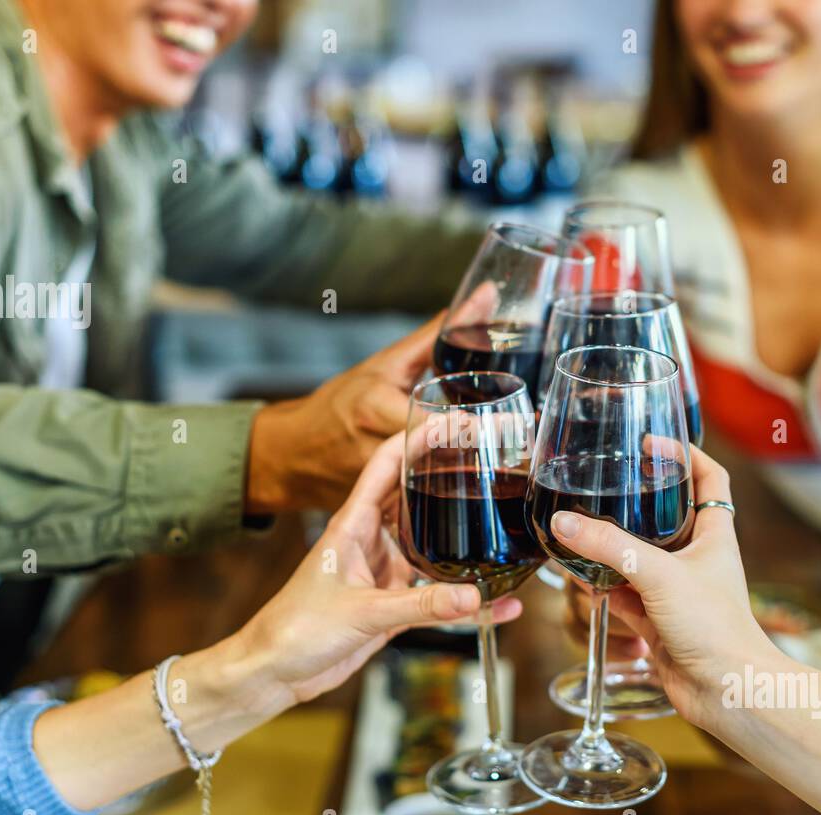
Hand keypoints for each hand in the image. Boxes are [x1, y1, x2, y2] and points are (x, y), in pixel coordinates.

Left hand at [226, 432, 521, 715]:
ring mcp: (382, 571)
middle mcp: (370, 540)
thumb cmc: (295, 630)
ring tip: (499, 518)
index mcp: (352, 525)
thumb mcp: (362, 612)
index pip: (387, 465)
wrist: (274, 672)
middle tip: (488, 461)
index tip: (454, 422)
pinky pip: (436, 595)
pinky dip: (465, 600)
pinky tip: (497, 606)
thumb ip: (420, 605)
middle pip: (416, 496)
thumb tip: (473, 596)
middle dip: (448, 476)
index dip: (419, 439)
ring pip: (431, 543)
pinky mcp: (392, 603)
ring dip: (460, 534)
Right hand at [244, 283, 499, 513]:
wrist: (292, 454)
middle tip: (529, 449)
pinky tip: (486, 498)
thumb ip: (438, 334)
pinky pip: (425, 508)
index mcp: (375, 412)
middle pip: (442, 461)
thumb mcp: (386, 364)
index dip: (475, 428)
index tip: (517, 423)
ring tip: (518, 473)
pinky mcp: (380, 512)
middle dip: (486, 458)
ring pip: (437, 491)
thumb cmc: (339, 404)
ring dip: (475, 484)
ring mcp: (376, 489)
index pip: (434, 425)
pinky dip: (454, 501)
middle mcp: (374, 453)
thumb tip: (487, 295)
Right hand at [543, 447, 773, 727]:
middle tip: (602, 483)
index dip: (685, 453)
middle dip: (635, 501)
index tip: (651, 441)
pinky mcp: (656, 619)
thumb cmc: (715, 627)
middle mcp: (696, 558)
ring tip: (577, 528)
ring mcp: (675, 590)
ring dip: (609, 548)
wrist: (727, 692)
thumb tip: (564, 522)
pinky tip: (579, 579)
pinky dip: (601, 587)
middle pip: (665, 515)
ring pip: (636, 557)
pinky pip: (622, 594)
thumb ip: (609, 546)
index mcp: (714, 534)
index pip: (709, 478)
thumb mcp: (659, 574)